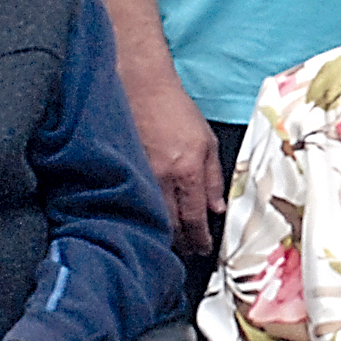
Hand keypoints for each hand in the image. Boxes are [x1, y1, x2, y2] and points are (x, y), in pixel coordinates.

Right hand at [127, 70, 222, 256]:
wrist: (142, 86)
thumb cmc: (176, 109)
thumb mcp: (207, 141)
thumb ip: (214, 178)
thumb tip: (218, 209)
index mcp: (187, 171)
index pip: (195, 218)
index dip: (199, 239)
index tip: (203, 249)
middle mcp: (162, 179)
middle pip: (171, 226)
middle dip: (181, 244)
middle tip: (188, 253)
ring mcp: (139, 176)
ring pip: (150, 218)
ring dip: (161, 234)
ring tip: (169, 244)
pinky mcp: (122, 171)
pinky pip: (133, 202)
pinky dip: (142, 216)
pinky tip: (146, 222)